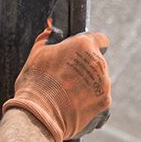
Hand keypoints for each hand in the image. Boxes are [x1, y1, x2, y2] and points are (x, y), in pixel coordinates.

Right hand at [2, 23, 110, 141]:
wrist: (40, 115)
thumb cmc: (36, 82)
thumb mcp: (37, 53)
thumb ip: (48, 37)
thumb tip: (51, 26)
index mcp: (84, 45)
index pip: (100, 39)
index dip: (91, 45)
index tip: (82, 53)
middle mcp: (99, 63)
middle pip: (97, 63)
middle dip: (85, 69)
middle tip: (66, 79)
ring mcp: (104, 84)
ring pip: (99, 82)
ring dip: (88, 87)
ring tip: (67, 96)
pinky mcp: (105, 104)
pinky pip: (99, 101)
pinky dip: (89, 104)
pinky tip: (73, 108)